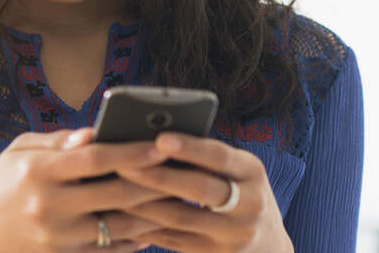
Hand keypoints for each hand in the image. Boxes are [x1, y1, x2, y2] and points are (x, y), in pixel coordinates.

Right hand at [0, 127, 173, 251]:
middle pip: (116, 192)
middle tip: (183, 170)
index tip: (160, 143)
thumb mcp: (16, 154)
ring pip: (121, 224)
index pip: (95, 158)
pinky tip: (151, 227)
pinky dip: (134, 239)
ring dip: (152, 212)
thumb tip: (97, 133)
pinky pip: (111, 249)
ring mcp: (58, 237)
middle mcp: (50, 205)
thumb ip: (58, 143)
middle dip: (154, 181)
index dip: (131, 150)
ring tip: (176, 198)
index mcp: (37, 172)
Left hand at [112, 131, 293, 252]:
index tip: (160, 138)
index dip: (190, 148)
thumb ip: (202, 156)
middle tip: (122, 164)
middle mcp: (251, 204)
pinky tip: (119, 213)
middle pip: (199, 189)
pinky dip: (143, 225)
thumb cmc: (237, 191)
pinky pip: (171, 240)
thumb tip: (149, 136)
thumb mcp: (235, 170)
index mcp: (252, 171)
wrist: (267, 246)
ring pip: (179, 217)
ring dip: (140, 202)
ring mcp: (234, 235)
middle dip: (157, 176)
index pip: (220, 156)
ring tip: (110, 187)